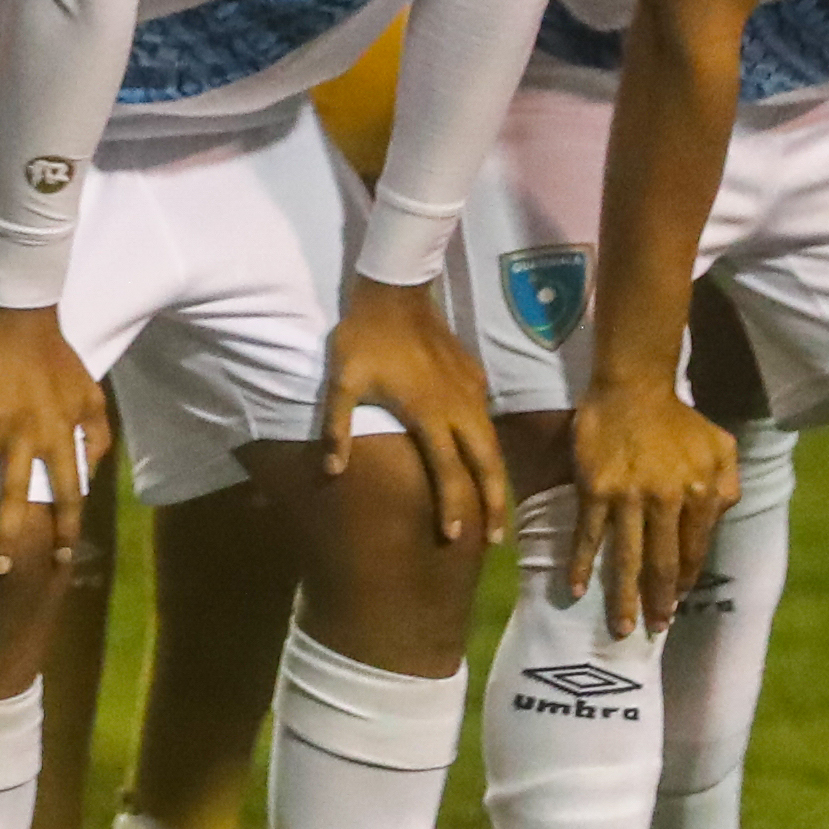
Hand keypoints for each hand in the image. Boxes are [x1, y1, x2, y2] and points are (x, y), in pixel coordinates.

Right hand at [0, 302, 105, 577]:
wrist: (20, 311)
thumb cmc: (55, 356)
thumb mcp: (90, 393)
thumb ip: (98, 434)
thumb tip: (92, 472)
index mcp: (59, 433)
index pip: (69, 490)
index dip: (68, 525)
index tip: (63, 558)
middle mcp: (24, 434)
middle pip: (14, 496)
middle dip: (5, 537)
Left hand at [317, 272, 506, 552]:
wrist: (395, 290)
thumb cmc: (364, 338)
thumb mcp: (341, 381)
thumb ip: (337, 427)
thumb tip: (331, 471)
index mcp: (428, 413)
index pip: (448, 470)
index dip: (452, 505)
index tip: (454, 536)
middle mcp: (458, 407)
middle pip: (487, 463)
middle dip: (495, 502)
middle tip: (496, 538)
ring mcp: (470, 390)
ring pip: (493, 443)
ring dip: (497, 477)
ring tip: (497, 508)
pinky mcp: (474, 375)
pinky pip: (487, 417)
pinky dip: (490, 446)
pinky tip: (485, 458)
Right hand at [562, 373, 735, 635]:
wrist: (632, 387)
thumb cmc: (678, 418)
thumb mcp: (720, 447)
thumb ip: (728, 486)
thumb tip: (718, 522)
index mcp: (699, 493)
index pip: (693, 551)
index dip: (685, 581)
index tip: (676, 602)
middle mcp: (666, 501)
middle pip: (663, 565)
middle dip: (659, 603)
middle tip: (655, 630)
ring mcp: (629, 497)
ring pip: (627, 559)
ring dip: (624, 598)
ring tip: (622, 628)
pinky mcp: (596, 490)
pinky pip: (589, 535)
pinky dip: (582, 564)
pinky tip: (576, 588)